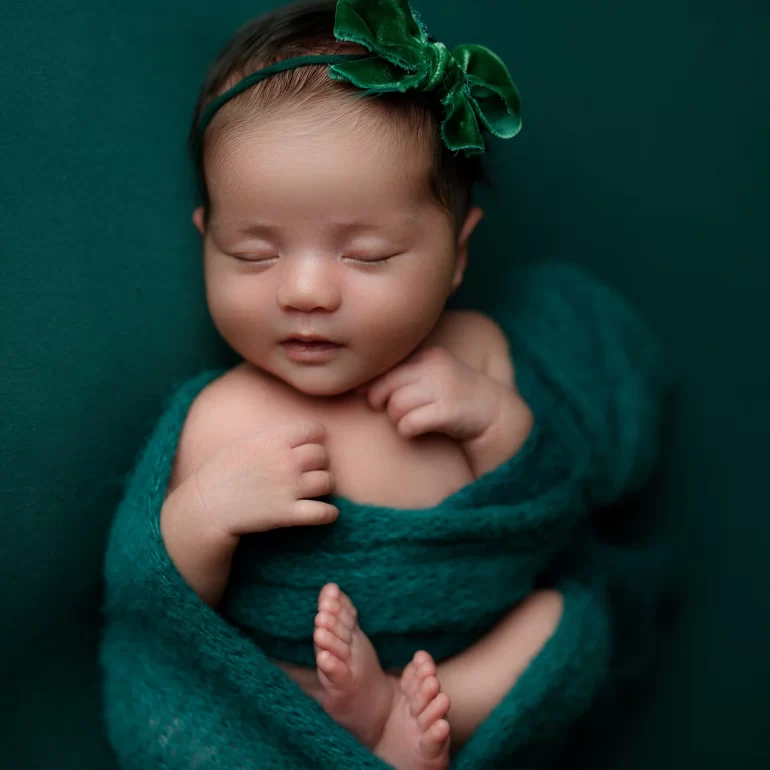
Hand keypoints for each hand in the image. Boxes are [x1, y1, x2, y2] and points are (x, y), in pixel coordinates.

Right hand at [192, 420, 338, 537]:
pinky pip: (323, 512)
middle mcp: (285, 462)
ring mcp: (288, 488)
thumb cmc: (220, 474)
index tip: (316, 442)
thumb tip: (294, 437)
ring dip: (325, 485)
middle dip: (320, 462)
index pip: (312, 429)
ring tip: (318, 489)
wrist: (205, 507)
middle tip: (313, 469)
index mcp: (273, 441)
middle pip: (322, 455)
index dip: (317, 435)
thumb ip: (271, 440)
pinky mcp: (288, 514)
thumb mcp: (244, 445)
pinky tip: (327, 513)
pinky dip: (329, 514)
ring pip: (327, 481)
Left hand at [357, 346, 510, 442]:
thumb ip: (398, 378)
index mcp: (427, 355)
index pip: (384, 369)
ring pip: (395, 407)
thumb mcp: (428, 379)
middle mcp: (434, 366)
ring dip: (398, 420)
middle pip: (384, 387)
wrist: (495, 415)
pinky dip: (409, 431)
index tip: (379, 399)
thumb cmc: (452, 399)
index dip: (375, 387)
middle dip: (383, 404)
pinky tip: (422, 430)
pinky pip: (409, 424)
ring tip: (414, 420)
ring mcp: (443, 387)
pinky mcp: (448, 410)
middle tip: (396, 412)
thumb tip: (356, 387)